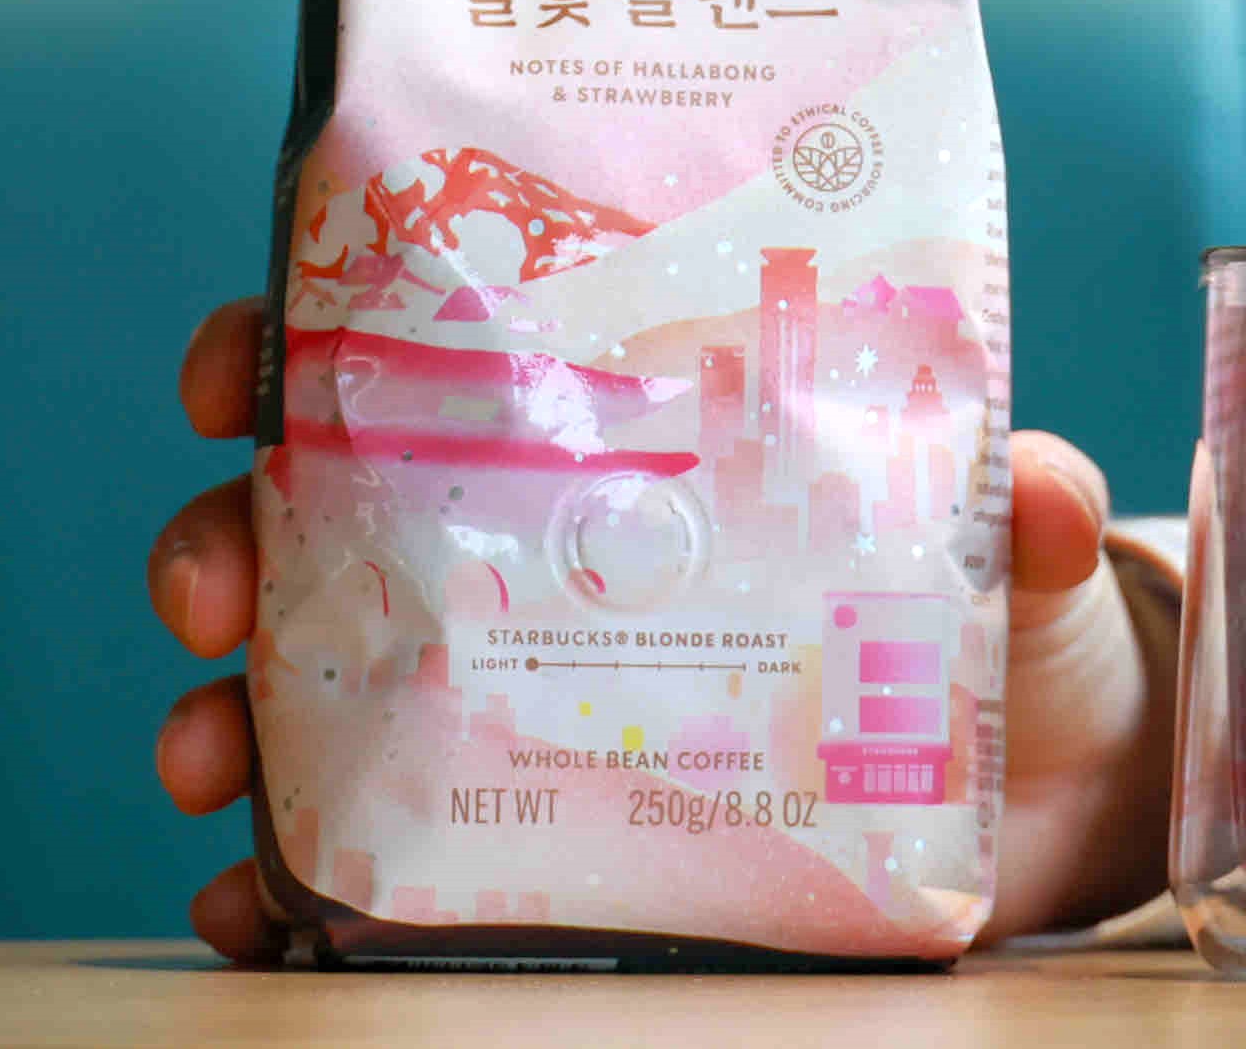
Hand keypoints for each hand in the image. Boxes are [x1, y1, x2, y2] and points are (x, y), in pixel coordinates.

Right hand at [150, 299, 1173, 957]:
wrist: (1038, 788)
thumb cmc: (996, 619)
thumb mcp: (1012, 548)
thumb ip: (1018, 515)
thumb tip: (1034, 492)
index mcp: (620, 437)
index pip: (423, 351)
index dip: (299, 339)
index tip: (242, 363)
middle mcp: (534, 554)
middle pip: (315, 517)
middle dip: (220, 534)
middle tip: (210, 582)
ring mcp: (515, 697)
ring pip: (307, 685)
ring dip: (222, 714)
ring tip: (207, 754)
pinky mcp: (529, 838)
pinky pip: (367, 861)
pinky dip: (291, 885)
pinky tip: (262, 908)